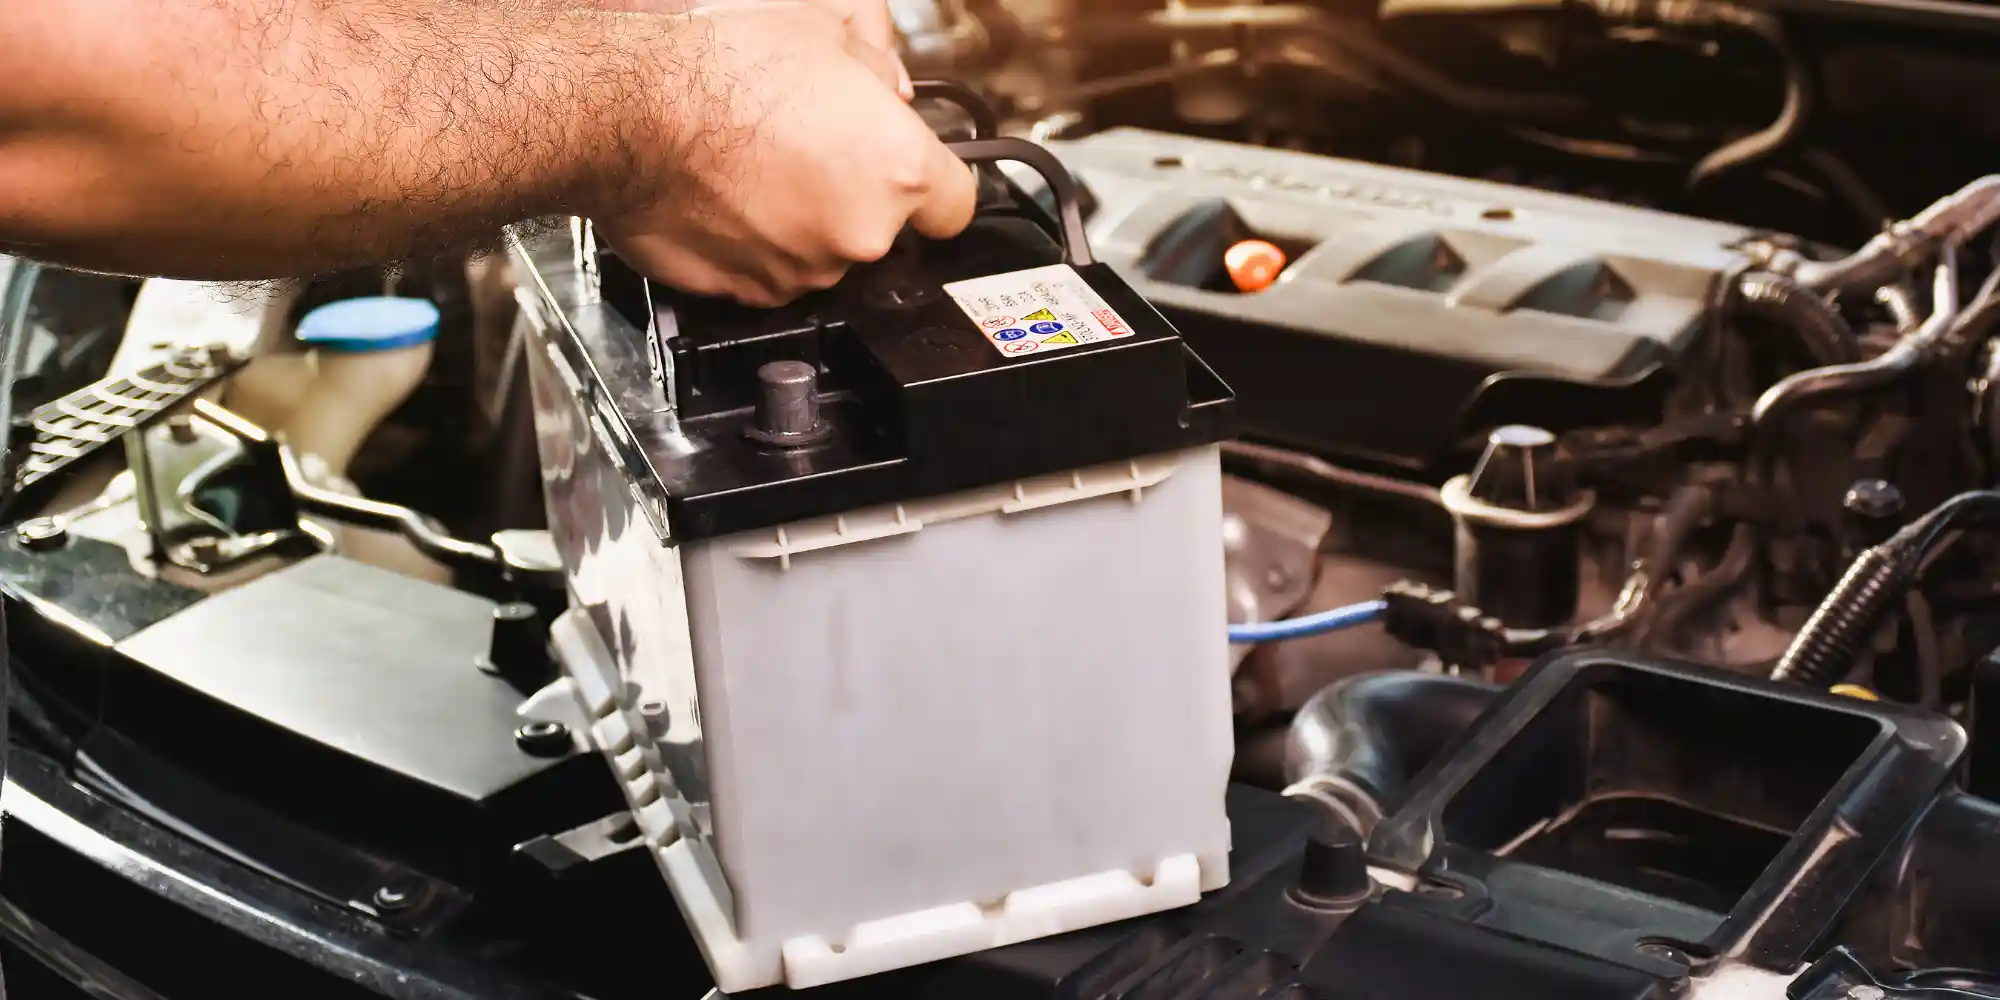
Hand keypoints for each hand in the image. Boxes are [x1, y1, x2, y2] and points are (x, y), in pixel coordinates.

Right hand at [601, 3, 970, 305]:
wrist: (627, 110)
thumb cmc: (717, 66)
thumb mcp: (823, 26)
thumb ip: (877, 66)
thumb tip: (887, 87)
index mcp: (898, 169)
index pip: (954, 205)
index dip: (932, 187)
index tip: (913, 180)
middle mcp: (860, 233)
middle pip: (880, 228)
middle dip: (851, 194)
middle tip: (802, 147)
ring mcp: (803, 270)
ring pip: (820, 252)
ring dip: (799, 221)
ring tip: (752, 168)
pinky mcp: (749, 293)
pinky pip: (767, 273)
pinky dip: (752, 246)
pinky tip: (723, 198)